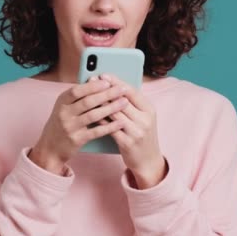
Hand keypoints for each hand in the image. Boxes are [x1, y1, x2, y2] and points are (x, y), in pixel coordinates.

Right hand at [29, 77, 128, 174]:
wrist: (50, 147)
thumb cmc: (61, 123)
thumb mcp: (64, 107)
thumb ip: (78, 96)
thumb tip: (97, 81)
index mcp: (62, 101)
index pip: (77, 90)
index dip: (93, 86)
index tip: (108, 81)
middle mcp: (64, 113)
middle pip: (88, 102)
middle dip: (107, 94)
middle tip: (122, 89)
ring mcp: (70, 127)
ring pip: (93, 115)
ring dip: (111, 108)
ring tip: (124, 102)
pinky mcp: (77, 140)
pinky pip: (96, 132)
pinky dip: (109, 127)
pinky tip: (120, 122)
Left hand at [98, 74, 166, 188]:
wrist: (149, 161)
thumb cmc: (142, 135)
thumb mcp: (143, 117)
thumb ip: (132, 104)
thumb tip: (112, 86)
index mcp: (149, 109)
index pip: (131, 91)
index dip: (116, 82)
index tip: (103, 74)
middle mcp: (144, 119)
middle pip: (121, 100)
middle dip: (104, 89)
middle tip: (91, 81)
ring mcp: (136, 131)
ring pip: (114, 113)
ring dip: (99, 102)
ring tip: (87, 94)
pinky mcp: (127, 143)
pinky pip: (109, 128)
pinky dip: (99, 119)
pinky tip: (90, 113)